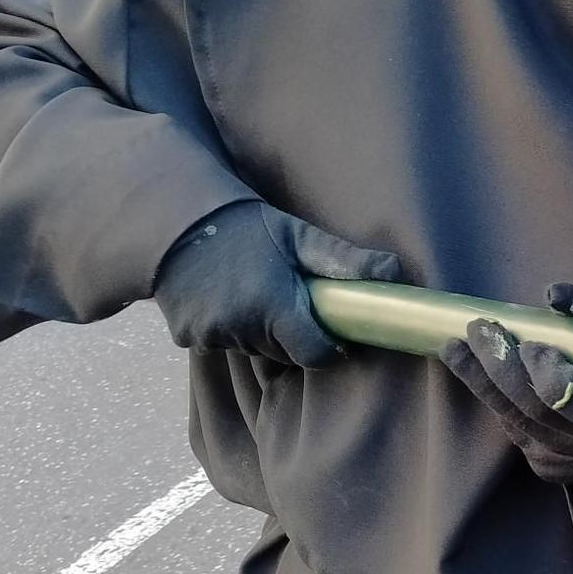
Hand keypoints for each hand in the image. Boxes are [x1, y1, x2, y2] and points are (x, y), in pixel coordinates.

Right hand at [153, 198, 401, 366]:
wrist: (177, 219)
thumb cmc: (248, 226)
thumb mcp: (299, 236)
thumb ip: (345, 260)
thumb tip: (396, 272)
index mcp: (272, 306)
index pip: (315, 354)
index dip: (327, 345)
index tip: (328, 328)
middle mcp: (240, 327)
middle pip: (285, 354)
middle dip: (293, 335)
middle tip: (288, 299)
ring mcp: (210, 334)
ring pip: (254, 351)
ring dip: (261, 333)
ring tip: (255, 293)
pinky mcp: (186, 338)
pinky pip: (221, 345)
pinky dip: (229, 331)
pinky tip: (225, 299)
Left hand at [442, 283, 572, 484]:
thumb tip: (554, 294)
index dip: (551, 377)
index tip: (532, 345)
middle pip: (534, 407)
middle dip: (502, 366)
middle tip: (482, 329)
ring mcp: (555, 452)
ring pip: (511, 415)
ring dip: (478, 375)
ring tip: (456, 344)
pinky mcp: (534, 455)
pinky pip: (504, 422)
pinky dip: (482, 389)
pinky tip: (463, 361)